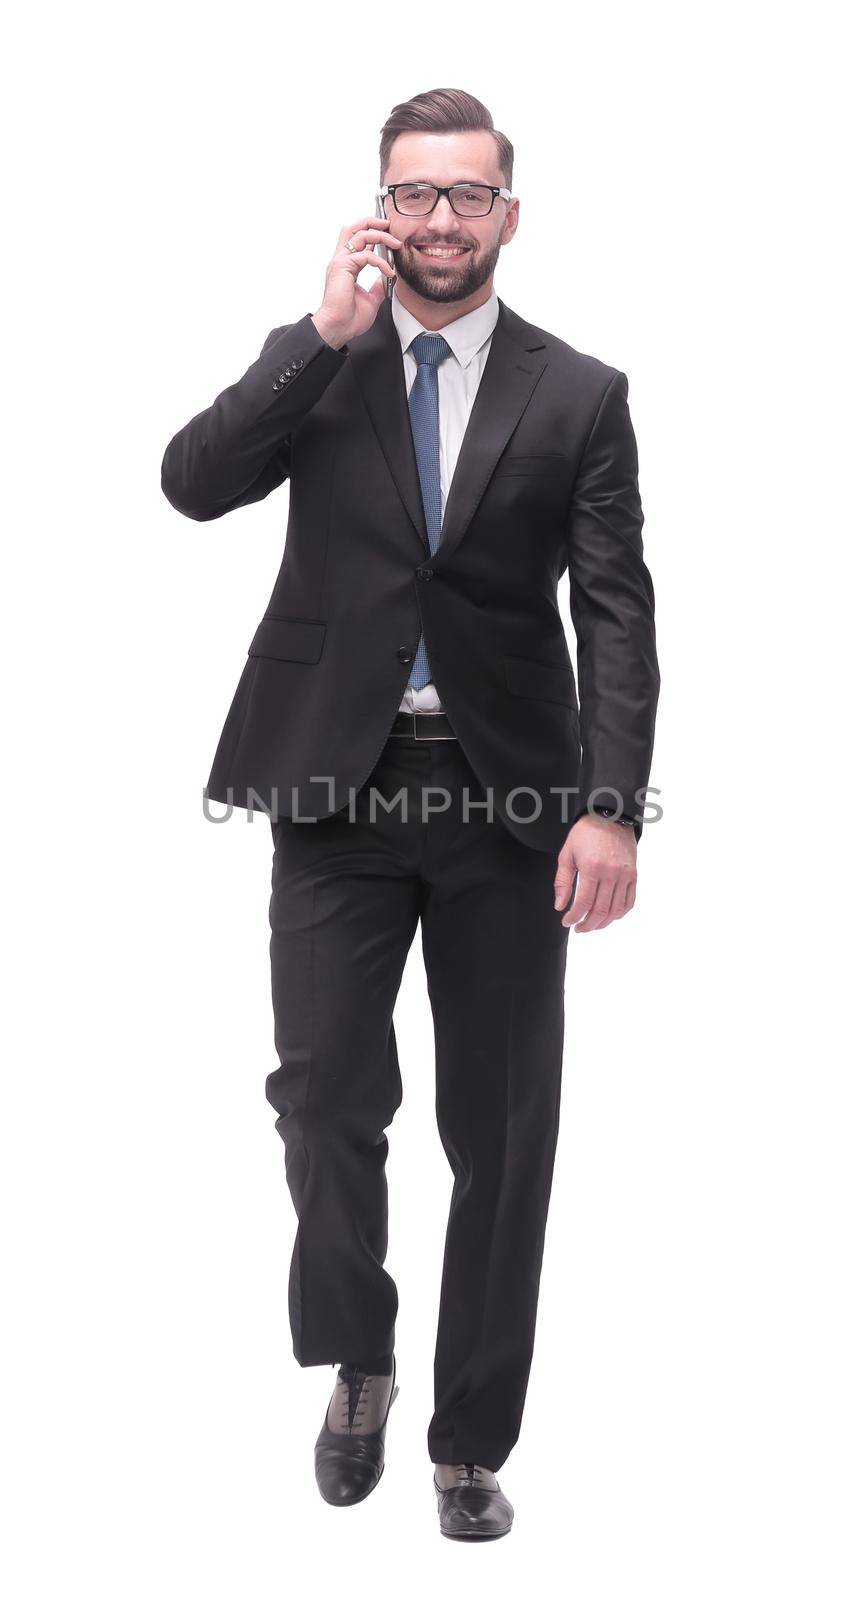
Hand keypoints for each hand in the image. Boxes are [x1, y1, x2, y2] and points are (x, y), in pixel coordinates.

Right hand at [311, 214, 402, 347]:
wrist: (338, 329)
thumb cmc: (348, 318)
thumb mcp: (371, 299)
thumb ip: (378, 286)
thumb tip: (387, 280)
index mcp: (345, 265)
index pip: (357, 238)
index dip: (373, 232)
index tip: (388, 234)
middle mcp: (341, 260)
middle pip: (354, 228)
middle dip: (373, 222)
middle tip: (389, 225)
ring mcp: (340, 262)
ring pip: (360, 234)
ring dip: (380, 236)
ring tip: (395, 243)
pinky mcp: (343, 267)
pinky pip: (367, 256)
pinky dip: (381, 262)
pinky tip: (389, 272)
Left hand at [553, 815, 636, 931]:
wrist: (610, 817)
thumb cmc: (585, 834)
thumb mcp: (567, 854)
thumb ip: (562, 882)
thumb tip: (559, 906)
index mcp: (592, 868)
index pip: (583, 903)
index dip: (574, 917)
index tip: (566, 922)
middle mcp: (610, 873)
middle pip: (600, 910)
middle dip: (587, 924)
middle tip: (578, 928)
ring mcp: (624, 875)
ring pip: (616, 910)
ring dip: (603, 923)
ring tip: (592, 925)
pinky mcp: (633, 875)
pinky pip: (629, 902)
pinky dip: (619, 913)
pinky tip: (609, 916)